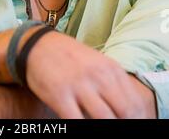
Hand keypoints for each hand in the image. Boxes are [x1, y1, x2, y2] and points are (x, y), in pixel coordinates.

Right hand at [26, 31, 154, 118]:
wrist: (37, 45)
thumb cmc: (69, 57)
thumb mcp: (96, 62)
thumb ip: (113, 83)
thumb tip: (130, 111)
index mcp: (110, 68)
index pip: (135, 103)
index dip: (136, 119)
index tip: (130, 122)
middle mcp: (98, 75)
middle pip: (125, 112)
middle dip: (122, 124)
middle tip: (113, 126)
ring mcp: (79, 85)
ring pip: (104, 119)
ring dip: (103, 127)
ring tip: (95, 124)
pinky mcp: (60, 96)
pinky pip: (77, 122)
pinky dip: (82, 128)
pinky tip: (78, 123)